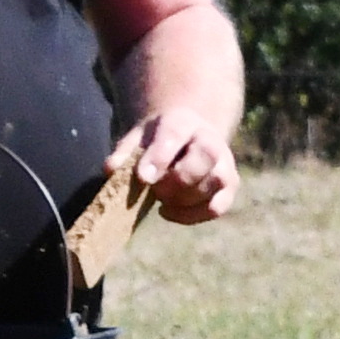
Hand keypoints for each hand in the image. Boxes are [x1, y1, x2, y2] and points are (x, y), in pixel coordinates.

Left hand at [112, 106, 239, 221]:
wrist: (190, 137)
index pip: (174, 137)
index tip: (143, 177)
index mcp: (183, 122)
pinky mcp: (229, 187)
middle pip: (203, 161)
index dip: (159, 158)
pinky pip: (216, 208)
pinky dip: (191, 216)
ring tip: (162, 198)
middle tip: (155, 190)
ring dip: (182, 200)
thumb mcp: (138, 138)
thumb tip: (110, 169)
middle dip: (175, 182)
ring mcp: (225, 165)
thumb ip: (124, 152)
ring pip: (211, 186)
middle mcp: (211, 141)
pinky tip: (170, 211)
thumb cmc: (158, 140)